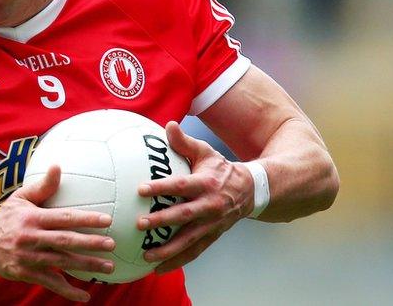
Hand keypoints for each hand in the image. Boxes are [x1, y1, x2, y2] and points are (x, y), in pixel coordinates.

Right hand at [0, 164, 116, 301]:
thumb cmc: (6, 218)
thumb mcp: (20, 199)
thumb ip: (42, 186)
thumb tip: (57, 166)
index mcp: (32, 217)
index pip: (63, 217)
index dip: (85, 218)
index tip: (106, 219)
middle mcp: (31, 238)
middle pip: (65, 241)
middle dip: (90, 243)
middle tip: (112, 244)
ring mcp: (29, 257)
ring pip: (62, 262)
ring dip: (87, 266)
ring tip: (109, 266)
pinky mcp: (27, 273)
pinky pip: (51, 283)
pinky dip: (68, 291)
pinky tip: (85, 296)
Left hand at [136, 121, 252, 273]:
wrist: (251, 191)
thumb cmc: (220, 169)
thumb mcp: (205, 152)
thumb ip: (184, 142)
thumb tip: (168, 124)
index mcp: (206, 184)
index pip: (181, 186)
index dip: (161, 187)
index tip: (140, 189)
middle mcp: (210, 206)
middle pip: (184, 216)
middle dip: (162, 221)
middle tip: (140, 224)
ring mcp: (212, 224)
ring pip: (189, 240)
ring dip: (168, 250)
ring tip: (146, 255)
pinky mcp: (212, 236)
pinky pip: (194, 252)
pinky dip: (177, 261)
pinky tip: (157, 268)